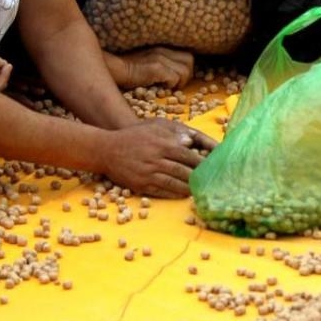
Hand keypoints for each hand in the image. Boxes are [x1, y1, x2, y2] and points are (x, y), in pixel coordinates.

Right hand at [97, 119, 212, 198]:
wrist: (107, 149)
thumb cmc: (134, 135)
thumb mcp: (154, 126)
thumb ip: (174, 131)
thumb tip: (191, 141)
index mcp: (163, 144)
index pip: (189, 156)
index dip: (203, 162)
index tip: (214, 166)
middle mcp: (157, 160)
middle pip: (184, 171)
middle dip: (199, 177)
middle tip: (212, 181)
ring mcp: (148, 173)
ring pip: (174, 183)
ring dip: (189, 188)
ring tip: (200, 190)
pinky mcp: (140, 184)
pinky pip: (161, 191)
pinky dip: (173, 194)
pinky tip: (182, 195)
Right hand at [112, 46, 194, 89]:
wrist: (116, 69)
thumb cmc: (131, 68)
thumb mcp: (150, 59)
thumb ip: (164, 62)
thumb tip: (177, 74)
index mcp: (164, 47)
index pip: (187, 54)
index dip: (187, 68)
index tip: (181, 78)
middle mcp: (164, 50)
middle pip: (190, 60)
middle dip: (187, 75)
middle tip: (177, 84)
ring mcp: (160, 58)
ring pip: (185, 71)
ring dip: (180, 82)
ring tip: (170, 87)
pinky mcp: (156, 68)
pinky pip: (174, 78)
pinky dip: (171, 85)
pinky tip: (162, 87)